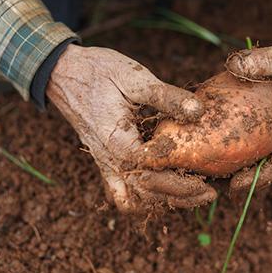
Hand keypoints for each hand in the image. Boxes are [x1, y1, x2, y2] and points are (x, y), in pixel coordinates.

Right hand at [47, 45, 216, 212]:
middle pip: (144, 195)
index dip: (180, 184)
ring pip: (131, 200)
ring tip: (191, 195)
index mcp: (117, 141)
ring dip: (160, 201)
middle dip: (178, 198)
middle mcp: (108, 159)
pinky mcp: (104, 161)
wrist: (63, 72)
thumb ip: (167, 96)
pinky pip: (121, 192)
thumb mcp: (134, 77)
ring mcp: (104, 163)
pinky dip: (142, 197)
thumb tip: (199, 111)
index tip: (205, 182)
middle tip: (208, 195)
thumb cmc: (99, 72)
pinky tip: (165, 188)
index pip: (150, 176)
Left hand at [227, 9, 271, 192]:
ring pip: (269, 152)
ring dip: (246, 161)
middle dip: (248, 176)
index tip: (236, 184)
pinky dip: (246, 140)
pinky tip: (221, 137)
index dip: (263, 178)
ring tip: (214, 167)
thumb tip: (233, 65)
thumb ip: (267, 59)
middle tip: (216, 180)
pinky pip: (265, 134)